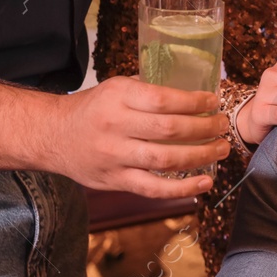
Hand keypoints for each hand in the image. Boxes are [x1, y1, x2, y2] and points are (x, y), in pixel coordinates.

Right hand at [48, 75, 229, 197]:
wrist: (52, 135)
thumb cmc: (92, 108)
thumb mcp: (117, 88)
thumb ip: (149, 91)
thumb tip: (194, 94)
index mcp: (118, 97)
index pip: (164, 100)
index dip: (194, 102)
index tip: (214, 102)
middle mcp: (115, 126)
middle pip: (169, 130)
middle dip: (205, 129)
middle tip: (224, 125)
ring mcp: (114, 157)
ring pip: (165, 160)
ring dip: (201, 156)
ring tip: (221, 149)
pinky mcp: (115, 181)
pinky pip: (153, 189)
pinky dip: (182, 189)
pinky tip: (204, 182)